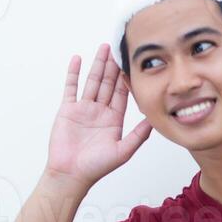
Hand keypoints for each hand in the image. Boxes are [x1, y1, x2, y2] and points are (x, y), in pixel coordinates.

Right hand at [45, 43, 152, 186]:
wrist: (71, 174)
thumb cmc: (96, 167)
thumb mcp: (124, 151)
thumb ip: (139, 135)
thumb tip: (154, 120)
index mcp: (113, 119)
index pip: (121, 93)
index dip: (126, 78)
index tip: (131, 62)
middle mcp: (99, 112)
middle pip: (107, 83)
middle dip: (113, 66)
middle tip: (118, 47)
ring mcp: (83, 109)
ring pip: (92, 81)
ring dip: (97, 64)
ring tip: (103, 48)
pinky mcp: (67, 110)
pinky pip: (71, 87)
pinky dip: (74, 73)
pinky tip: (78, 59)